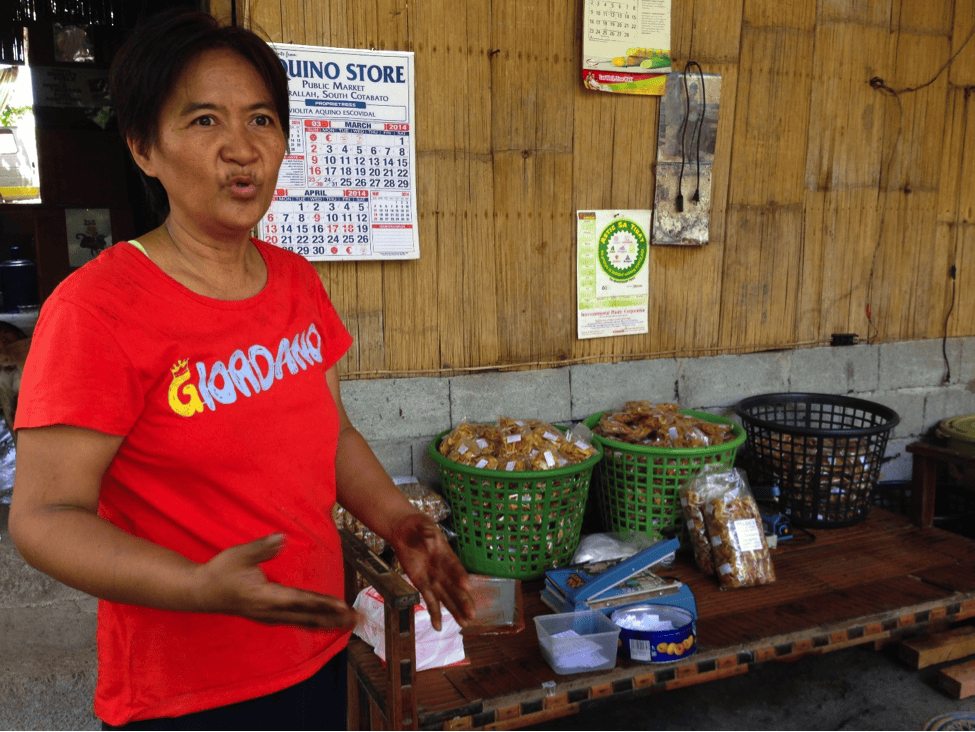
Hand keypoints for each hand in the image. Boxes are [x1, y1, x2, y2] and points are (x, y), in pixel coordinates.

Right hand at [191, 534, 359, 629]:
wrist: (200, 592)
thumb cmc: (219, 572)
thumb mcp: (239, 554)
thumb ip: (263, 547)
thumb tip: (282, 538)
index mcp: (264, 596)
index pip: (300, 600)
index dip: (322, 603)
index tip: (342, 605)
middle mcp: (269, 611)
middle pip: (307, 616)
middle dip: (333, 618)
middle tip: (355, 618)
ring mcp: (268, 617)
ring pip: (302, 622)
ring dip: (326, 623)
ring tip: (347, 623)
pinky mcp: (267, 617)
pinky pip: (295, 622)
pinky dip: (313, 623)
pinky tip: (323, 623)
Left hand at [389, 513, 473, 630]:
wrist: (403, 529)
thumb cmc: (416, 524)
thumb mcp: (422, 522)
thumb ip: (426, 529)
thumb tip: (430, 535)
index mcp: (445, 553)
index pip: (455, 566)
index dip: (461, 576)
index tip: (468, 587)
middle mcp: (442, 568)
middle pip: (454, 587)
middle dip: (463, 601)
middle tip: (472, 615)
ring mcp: (432, 577)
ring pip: (445, 597)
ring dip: (455, 610)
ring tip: (465, 624)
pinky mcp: (421, 583)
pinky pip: (429, 599)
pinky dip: (434, 612)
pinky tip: (438, 626)